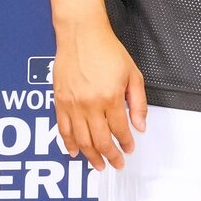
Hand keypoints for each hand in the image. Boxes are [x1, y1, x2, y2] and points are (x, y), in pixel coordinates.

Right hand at [52, 25, 147, 169]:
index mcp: (110, 97)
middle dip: (110, 156)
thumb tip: (140, 126)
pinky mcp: (59, 102)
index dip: (126, 143)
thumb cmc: (107, 51)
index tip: (129, 150)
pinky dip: (69, 145)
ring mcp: (73, 105)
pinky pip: (63, 130)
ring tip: (98, 165)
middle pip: (100, 140)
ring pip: (81, 140)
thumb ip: (138, 102)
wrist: (82, 35)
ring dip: (91, 156)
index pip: (120, 129)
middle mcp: (90, 104)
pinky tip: (75, 152)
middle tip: (116, 164)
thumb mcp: (132, 74)